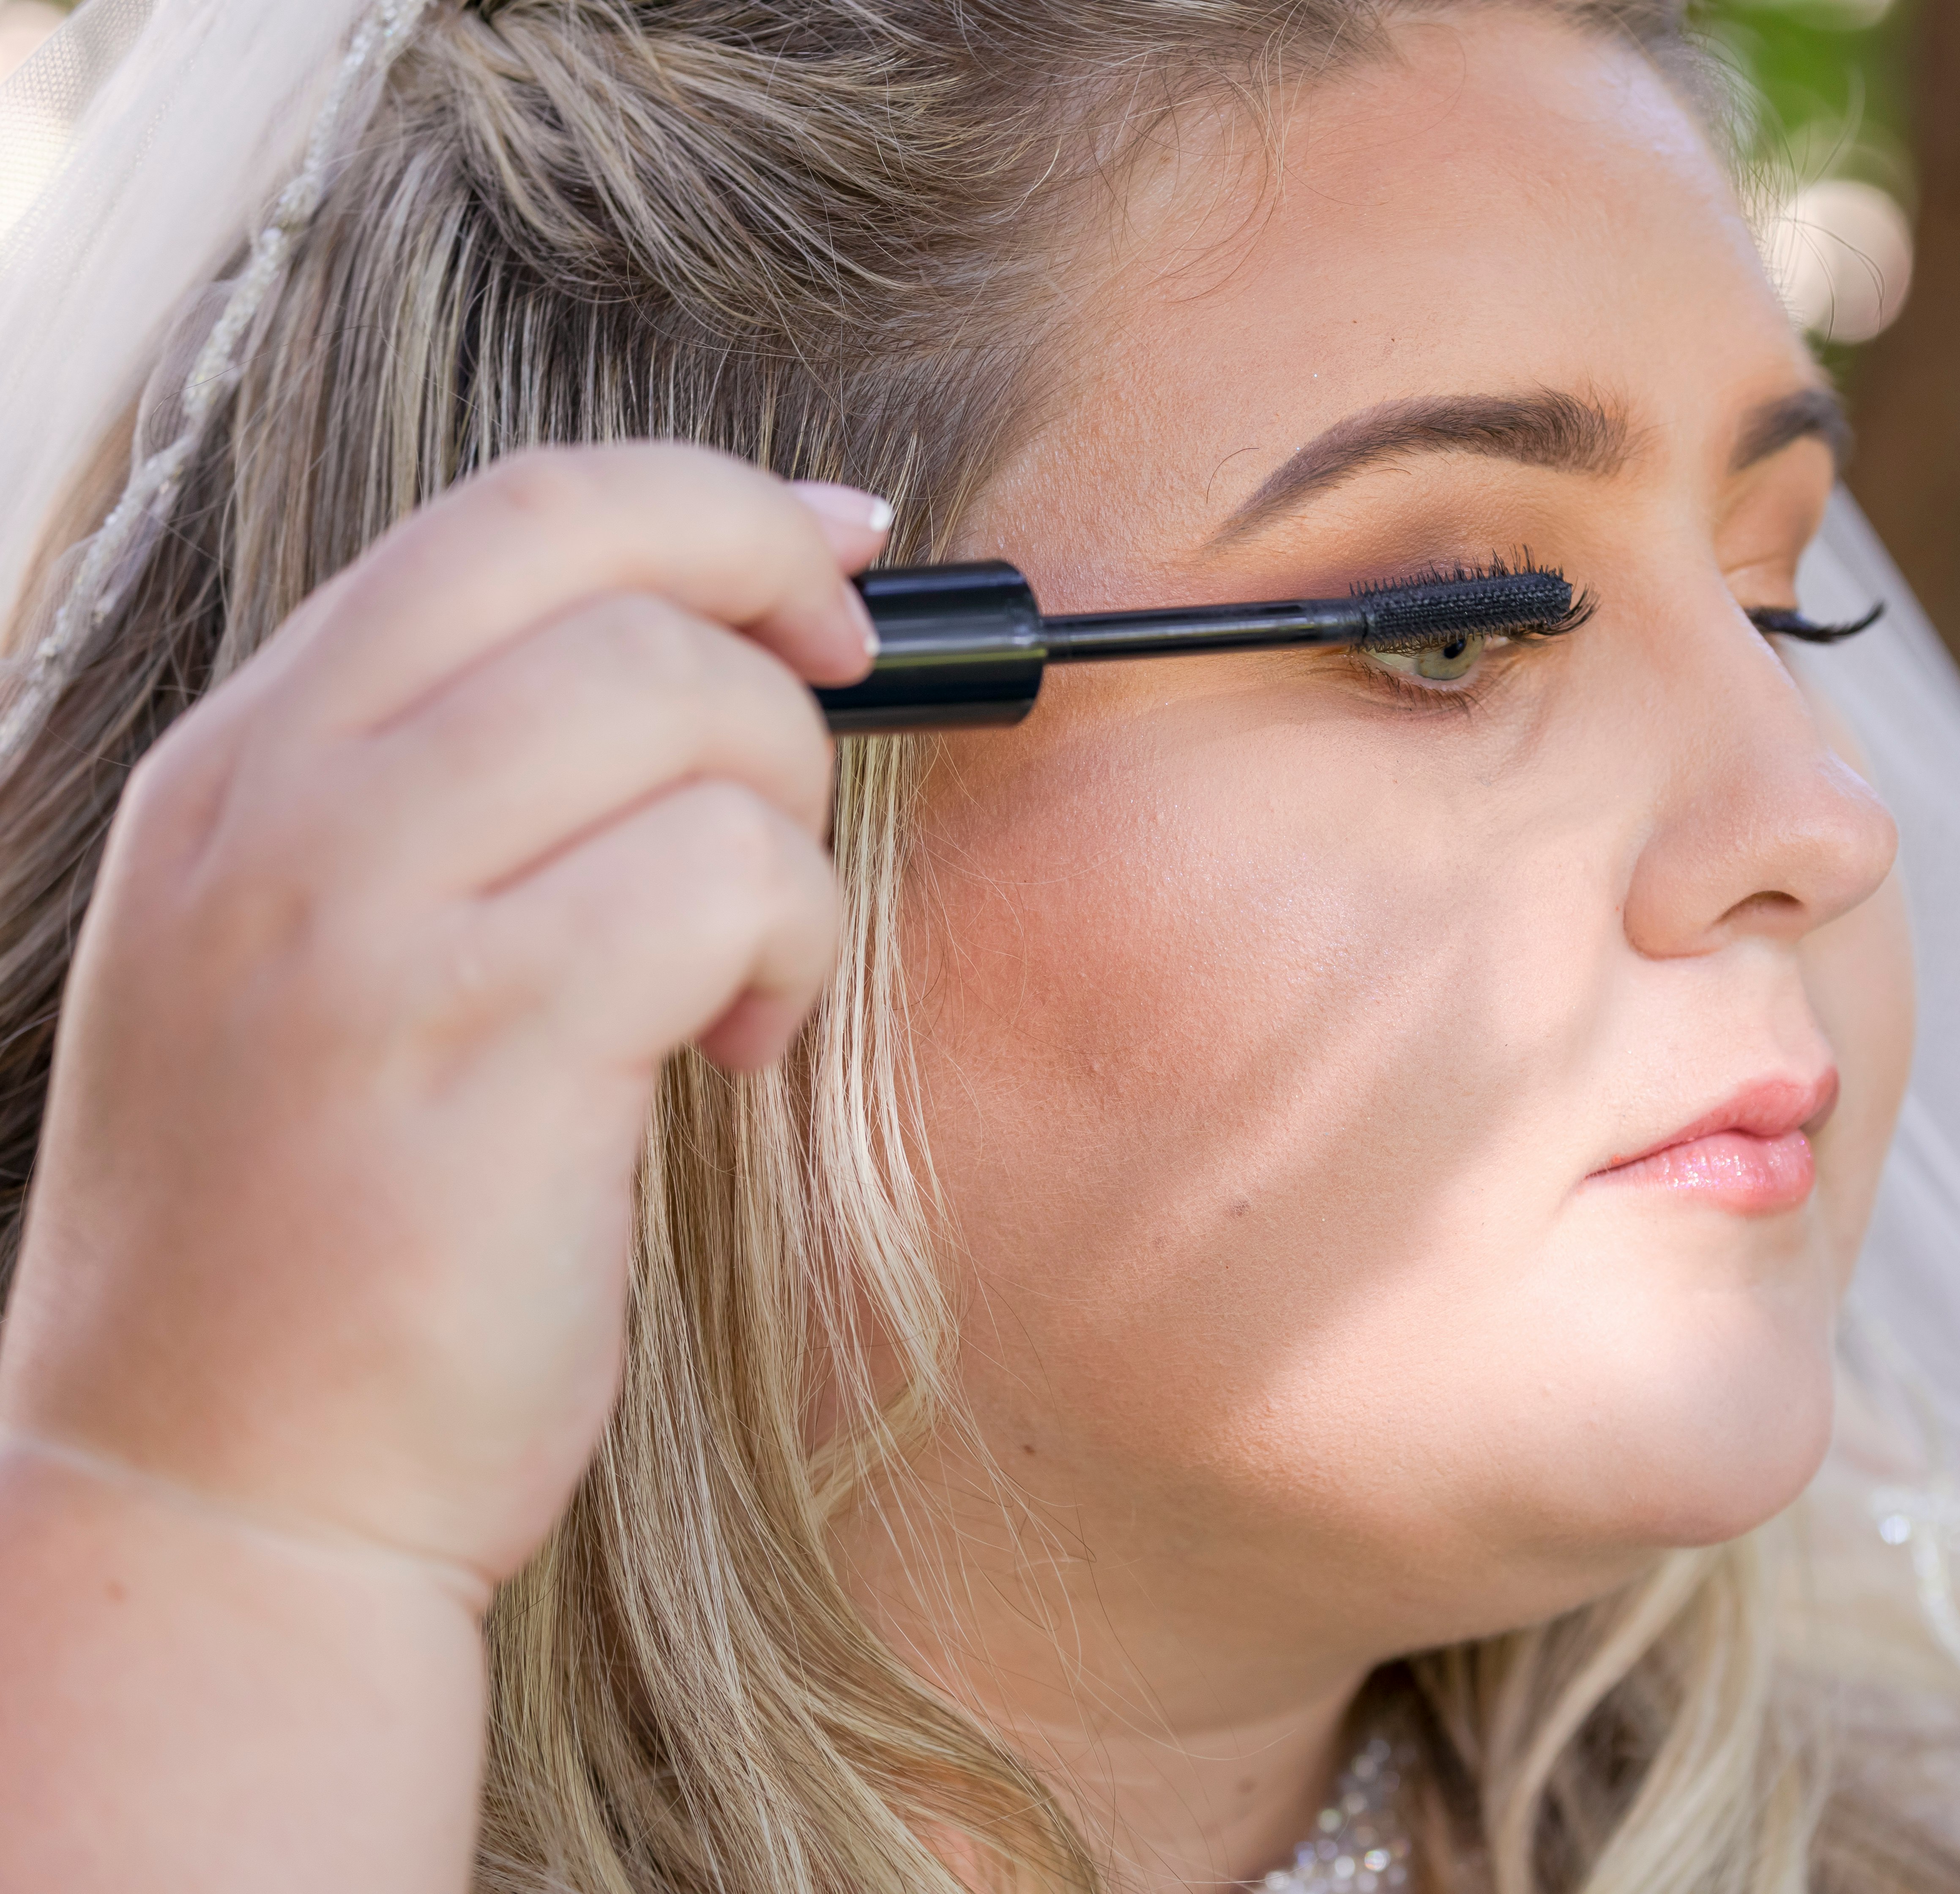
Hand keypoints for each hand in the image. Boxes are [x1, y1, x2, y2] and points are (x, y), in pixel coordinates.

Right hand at [0, 442, 883, 1588]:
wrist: (212, 1496)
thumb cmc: (306, 1248)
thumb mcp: (311, 967)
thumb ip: (449, 802)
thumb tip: (690, 657)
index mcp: (236, 772)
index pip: (503, 517)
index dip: (710, 507)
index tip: (837, 553)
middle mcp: (274, 811)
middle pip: (598, 552)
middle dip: (777, 621)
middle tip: (821, 755)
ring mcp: (361, 923)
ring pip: (682, 700)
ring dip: (786, 824)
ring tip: (748, 966)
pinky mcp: (484, 1043)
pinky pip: (725, 878)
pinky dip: (790, 946)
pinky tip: (737, 1052)